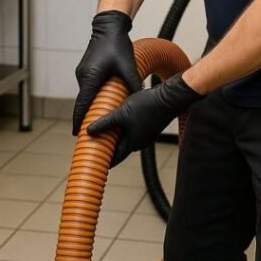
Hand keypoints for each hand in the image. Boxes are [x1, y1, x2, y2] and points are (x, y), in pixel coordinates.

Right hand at [72, 10, 141, 135]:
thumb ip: (133, 83)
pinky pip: (88, 87)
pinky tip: (100, 103)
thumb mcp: (127, 66)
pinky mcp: (86, 69)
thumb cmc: (117, 45)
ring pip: (86, 95)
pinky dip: (92, 97)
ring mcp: (83, 73)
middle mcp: (83, 77)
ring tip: (95, 121)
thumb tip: (140, 98)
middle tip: (87, 134)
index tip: (76, 134)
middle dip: (84, 118)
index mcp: (90, 78)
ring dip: (90, 107)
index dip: (78, 121)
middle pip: (82, 103)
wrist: (109, 26)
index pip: (82, 105)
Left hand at [87, 73, 203, 166]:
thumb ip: (105, 123)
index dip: (105, 160)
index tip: (95, 163)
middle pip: (121, 148)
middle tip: (96, 148)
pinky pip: (134, 129)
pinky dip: (125, 128)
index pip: (115, 157)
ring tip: (106, 133)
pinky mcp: (150, 124)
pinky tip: (121, 120)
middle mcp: (141, 141)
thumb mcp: (121, 113)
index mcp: (133, 143)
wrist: (171, 97)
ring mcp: (146, 133)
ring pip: (128, 137)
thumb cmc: (148, 106)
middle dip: (109, 147)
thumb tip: (88, 131)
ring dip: (117, 136)